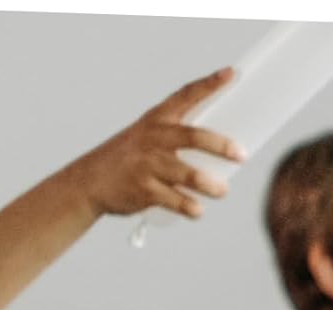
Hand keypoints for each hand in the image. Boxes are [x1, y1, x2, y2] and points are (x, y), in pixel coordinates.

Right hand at [75, 67, 245, 218]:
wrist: (90, 182)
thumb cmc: (130, 160)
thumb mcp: (146, 137)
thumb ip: (175, 137)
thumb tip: (220, 152)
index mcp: (156, 120)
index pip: (186, 95)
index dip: (210, 84)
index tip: (232, 74)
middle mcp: (153, 138)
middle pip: (193, 137)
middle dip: (220, 145)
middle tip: (242, 155)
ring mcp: (148, 164)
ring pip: (188, 174)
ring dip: (209, 185)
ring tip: (223, 191)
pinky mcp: (144, 190)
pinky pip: (175, 200)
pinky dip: (190, 208)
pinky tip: (198, 211)